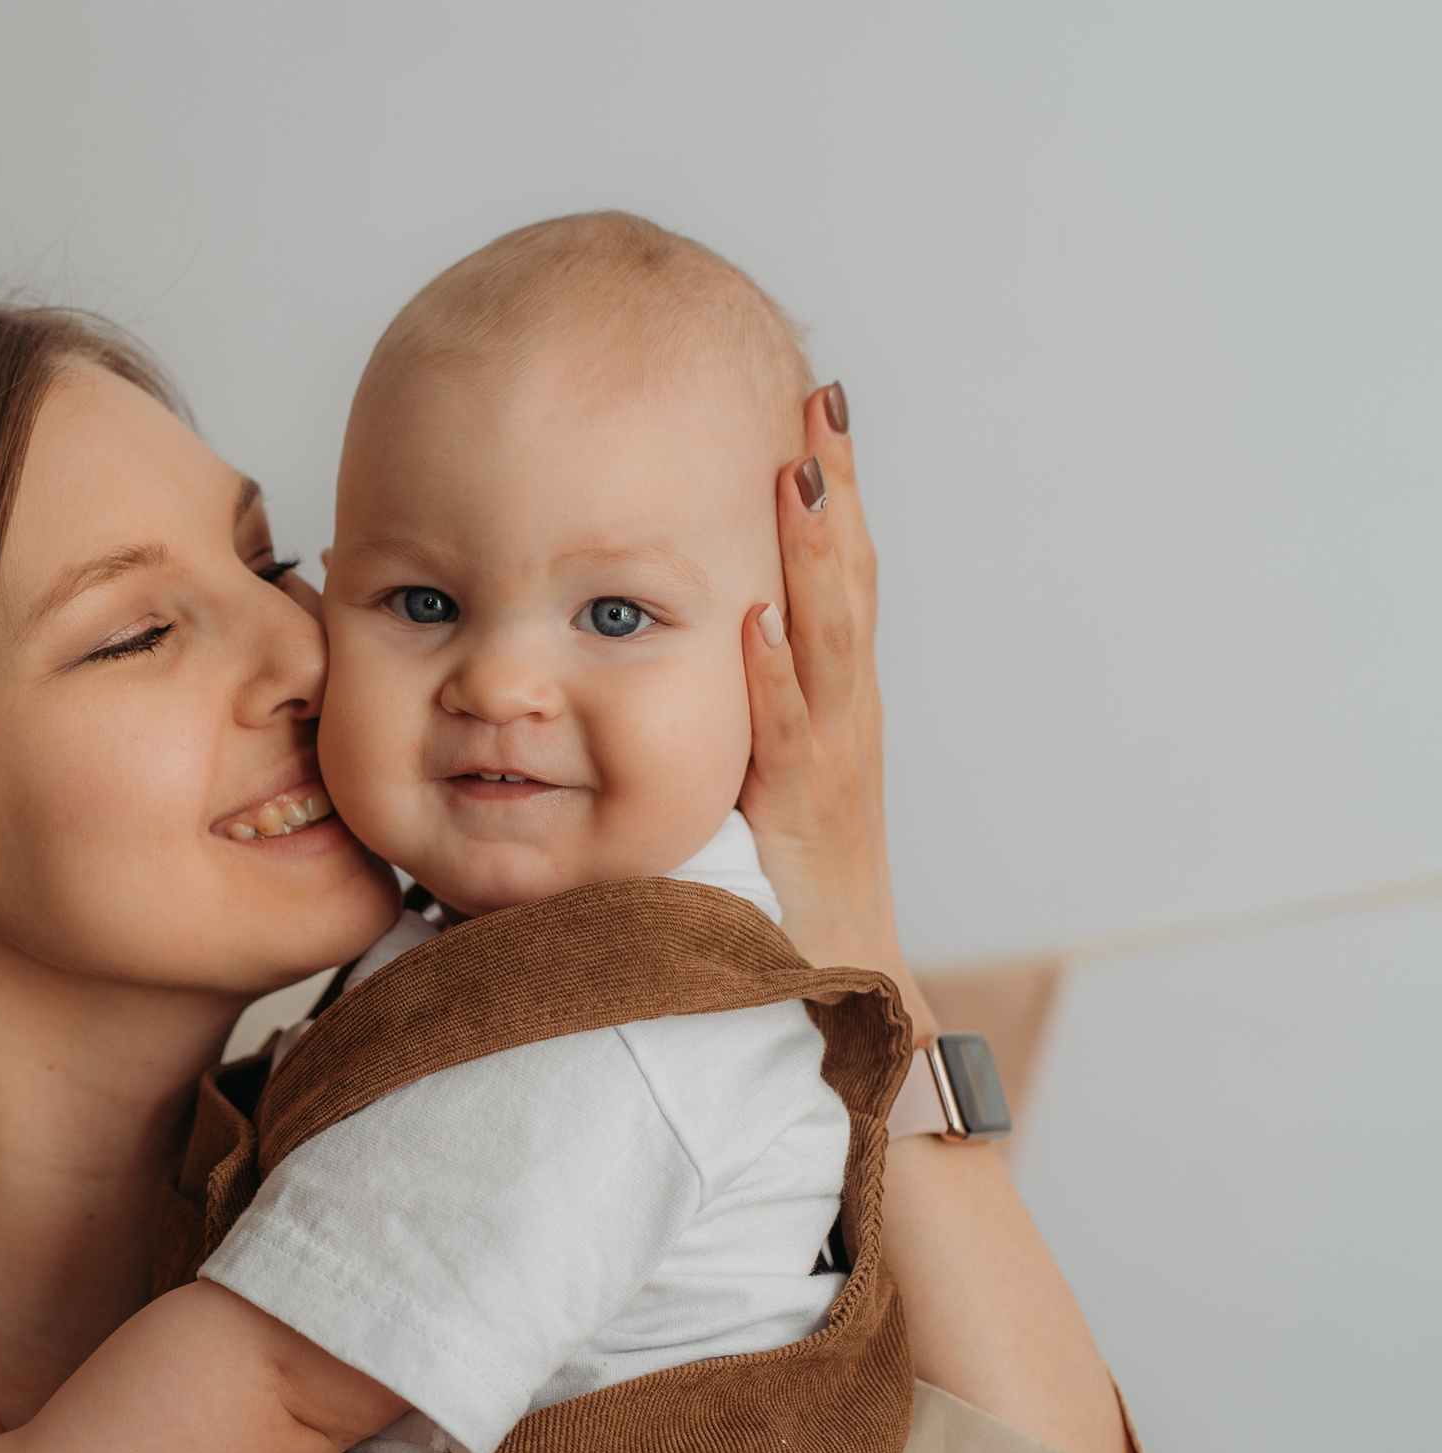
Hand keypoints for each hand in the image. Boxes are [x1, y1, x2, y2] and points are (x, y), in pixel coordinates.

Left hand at [741, 383, 935, 1032]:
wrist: (838, 1002)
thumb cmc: (774, 890)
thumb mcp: (746, 773)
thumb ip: (723, 708)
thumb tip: (664, 634)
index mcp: (825, 700)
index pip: (827, 575)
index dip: (820, 490)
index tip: (802, 401)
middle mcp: (840, 719)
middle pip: (842, 584)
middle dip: (831, 491)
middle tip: (816, 396)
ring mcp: (830, 770)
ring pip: (827, 645)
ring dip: (812, 560)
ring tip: (795, 475)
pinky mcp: (803, 827)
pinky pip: (788, 744)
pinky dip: (777, 684)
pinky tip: (757, 630)